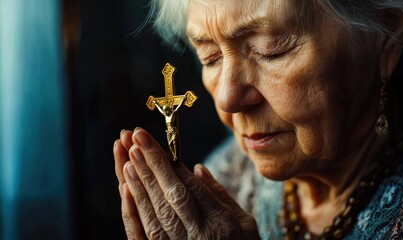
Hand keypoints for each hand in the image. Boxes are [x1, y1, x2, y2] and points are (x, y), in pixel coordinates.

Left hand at [113, 128, 259, 239]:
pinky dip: (131, 213)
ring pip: (154, 213)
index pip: (190, 187)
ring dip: (139, 182)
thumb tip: (197, 168)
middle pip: (170, 195)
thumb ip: (221, 195)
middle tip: (136, 137)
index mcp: (221, 224)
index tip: (154, 141)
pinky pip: (142, 236)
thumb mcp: (245, 223)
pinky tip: (124, 189)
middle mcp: (198, 236)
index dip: (169, 163)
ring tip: (128, 155)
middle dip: (151, 164)